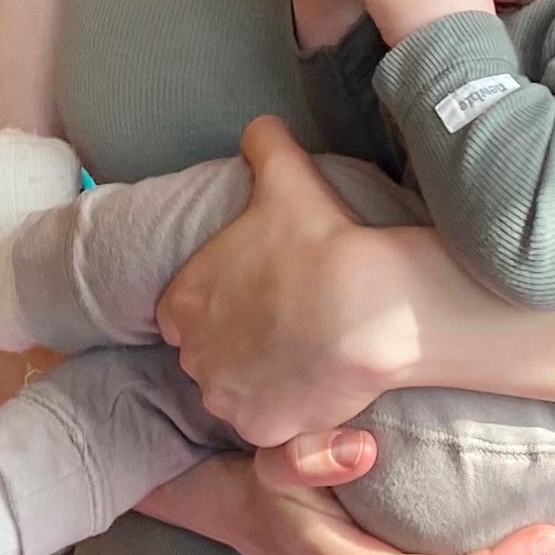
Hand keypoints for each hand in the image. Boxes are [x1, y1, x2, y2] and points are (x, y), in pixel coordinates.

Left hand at [159, 116, 417, 445]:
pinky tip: (316, 392)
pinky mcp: (264, 430)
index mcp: (184, 301)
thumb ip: (264, 146)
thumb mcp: (286, 177)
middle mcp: (194, 355)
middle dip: (236, 347)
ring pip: (235, 394)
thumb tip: (261, 123)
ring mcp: (227, 397)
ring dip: (259, 383)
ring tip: (302, 362)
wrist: (371, 306)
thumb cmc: (322, 240)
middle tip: (285, 330)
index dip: (218, 307)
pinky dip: (288, 417)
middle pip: (207, 357)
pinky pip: (269, 429)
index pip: (183, 313)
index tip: (255, 301)